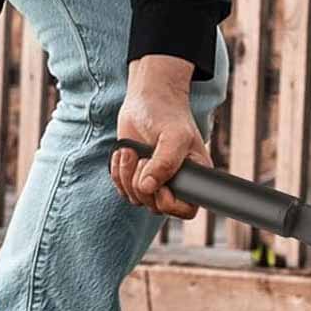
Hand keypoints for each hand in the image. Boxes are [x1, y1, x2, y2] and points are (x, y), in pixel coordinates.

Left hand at [111, 55, 207, 218]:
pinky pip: (122, 190)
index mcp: (193, 177)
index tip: (160, 183)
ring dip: (127, 175)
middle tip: (144, 157)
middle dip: (143, 183)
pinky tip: (125, 152)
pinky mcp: (134, 177)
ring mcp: (153, 182)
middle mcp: (174, 184)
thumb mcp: (174, 136)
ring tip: (131, 151)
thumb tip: (148, 187)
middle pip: (155, 208)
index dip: (169, 203)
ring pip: (136, 199)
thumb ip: (165, 163)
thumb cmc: (168, 115)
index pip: (186, 211)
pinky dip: (118, 172)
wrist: (147, 100)